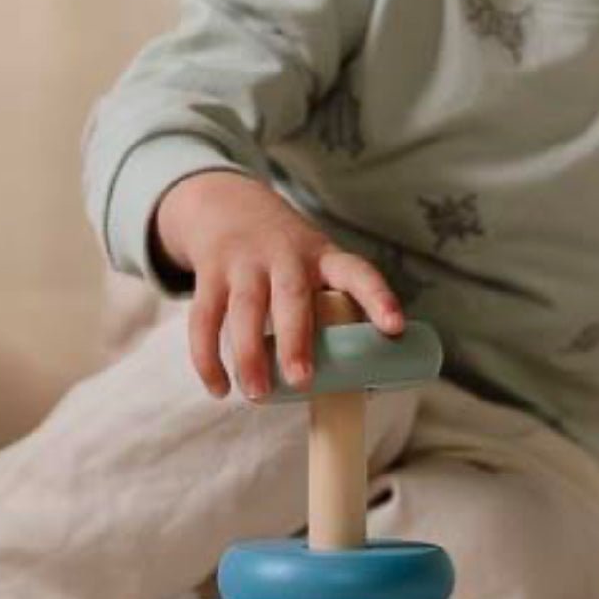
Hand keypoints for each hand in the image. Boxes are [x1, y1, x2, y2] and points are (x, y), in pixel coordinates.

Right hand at [155, 171, 404, 398]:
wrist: (224, 204)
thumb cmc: (284, 256)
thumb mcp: (314, 262)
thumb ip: (331, 309)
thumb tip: (360, 384)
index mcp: (322, 256)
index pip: (356, 273)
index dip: (378, 298)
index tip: (394, 328)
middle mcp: (283, 255)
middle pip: (290, 296)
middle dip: (295, 340)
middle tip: (301, 381)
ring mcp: (242, 263)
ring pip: (243, 310)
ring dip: (249, 354)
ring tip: (257, 394)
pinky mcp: (209, 275)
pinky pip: (204, 320)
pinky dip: (208, 358)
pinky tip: (220, 388)